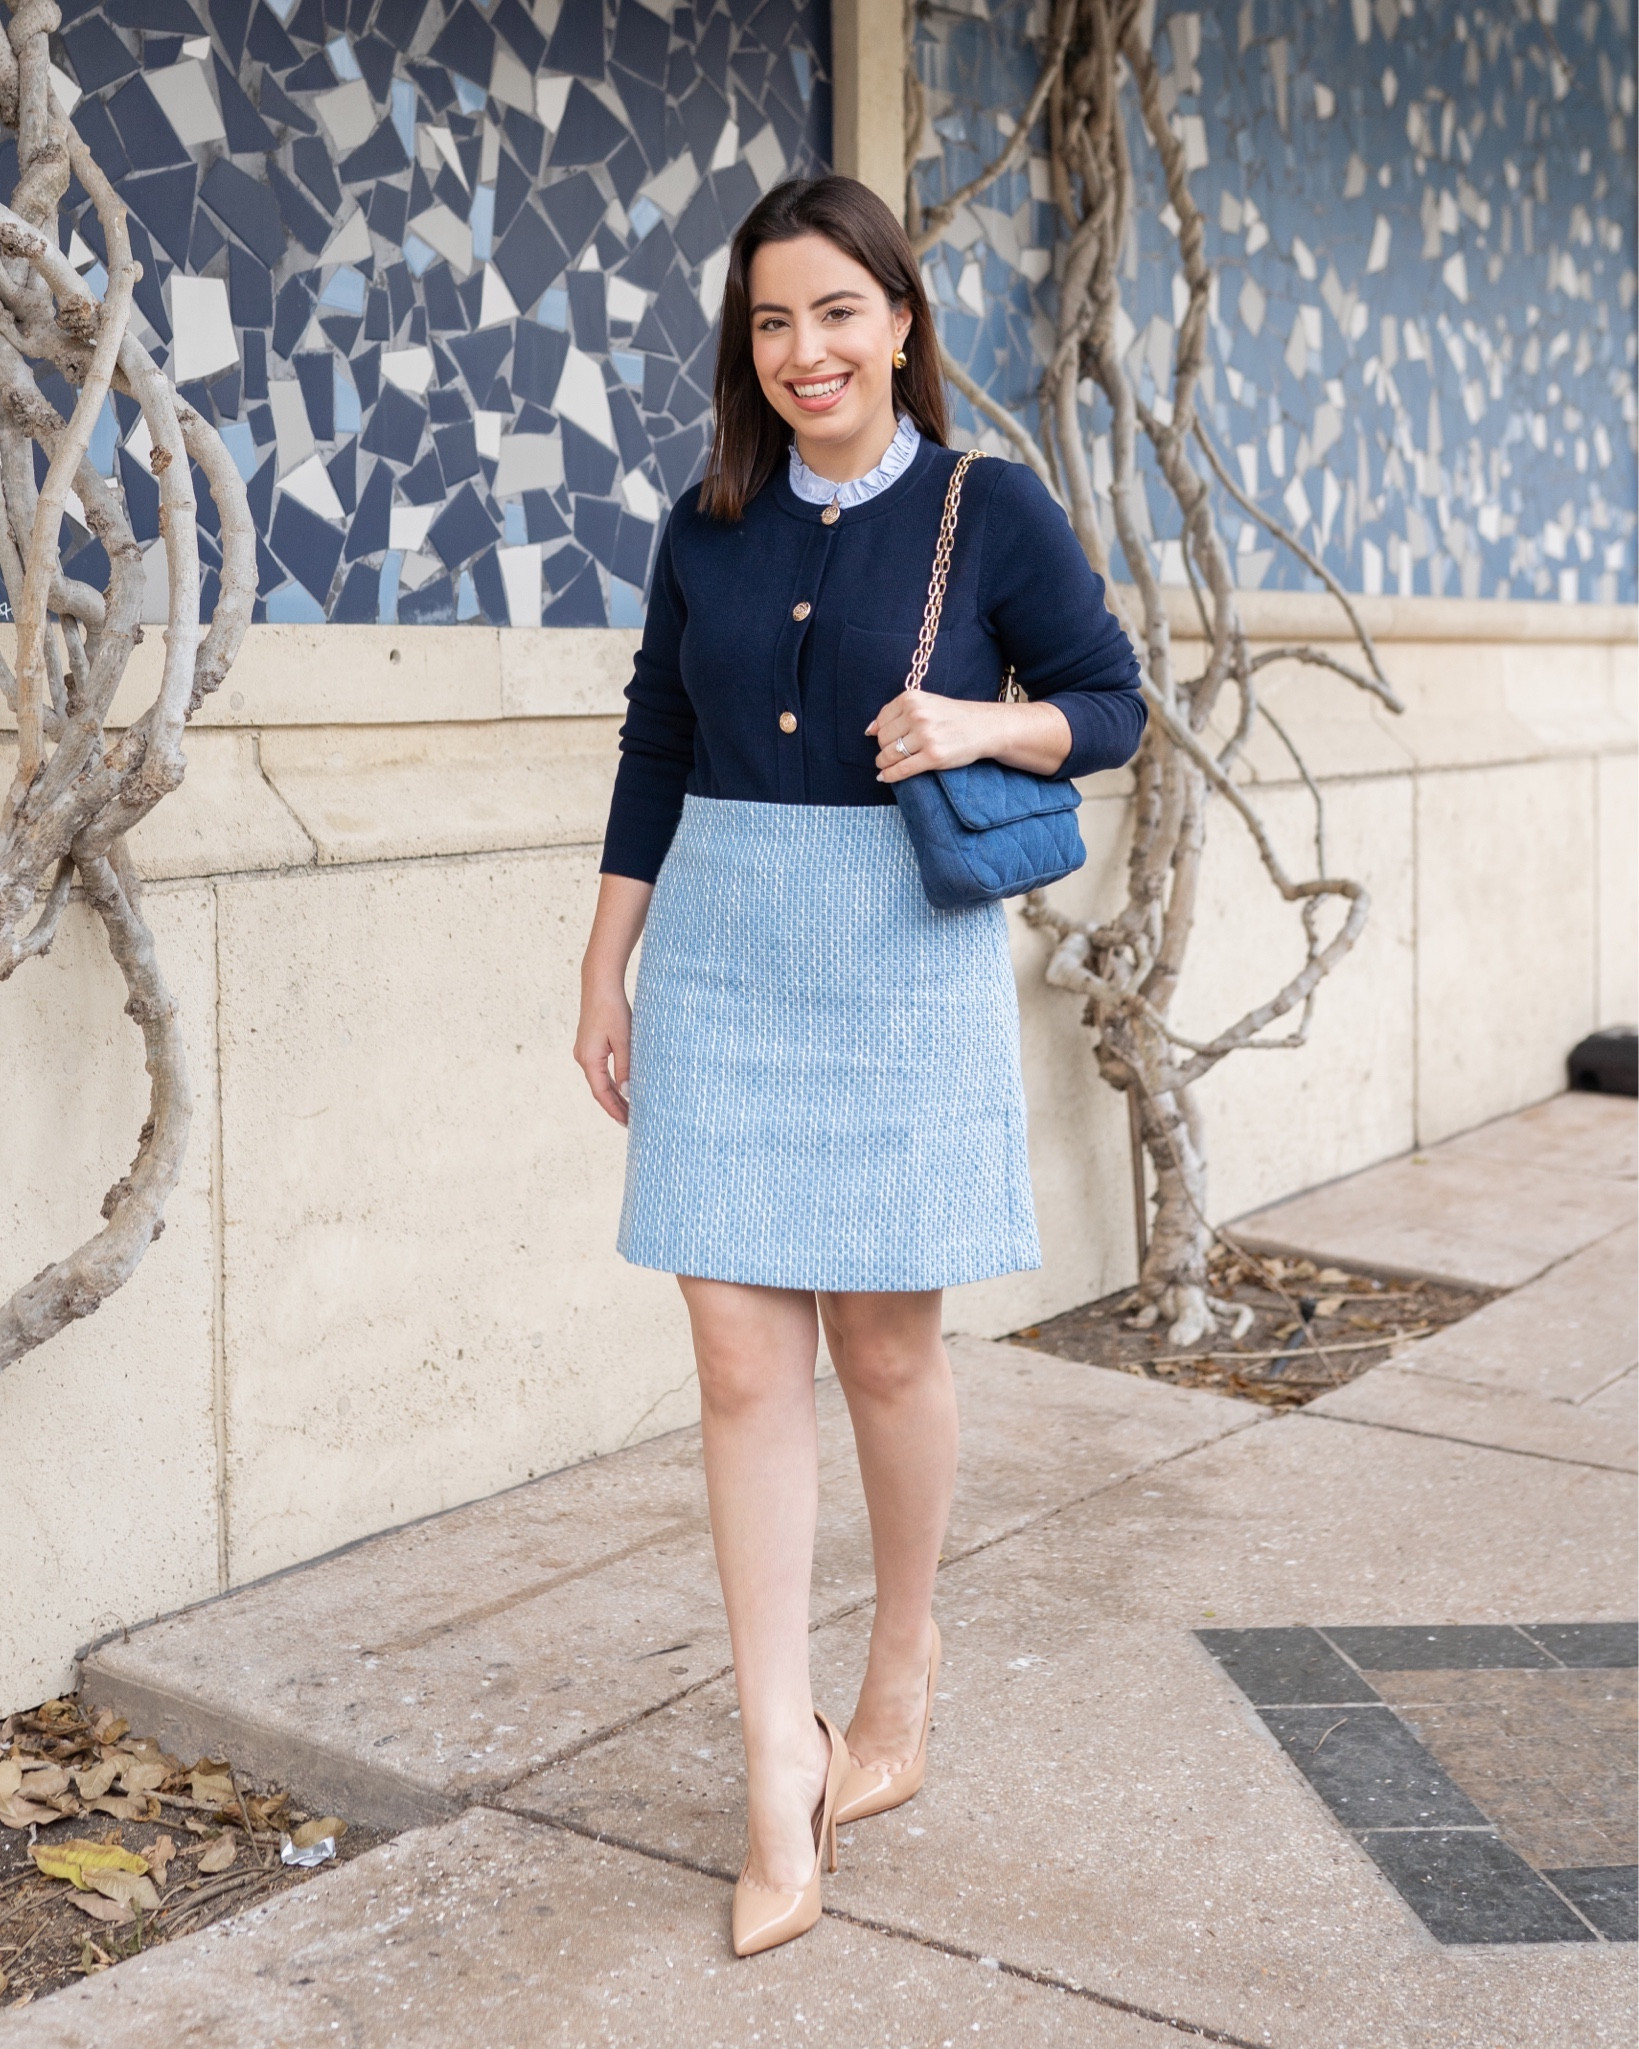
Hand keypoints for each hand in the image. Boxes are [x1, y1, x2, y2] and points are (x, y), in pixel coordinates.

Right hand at [575, 979, 633, 1124]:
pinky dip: (611, 1080)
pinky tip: (623, 1086)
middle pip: (600, 1089)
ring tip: (630, 1108)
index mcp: (589, 1059)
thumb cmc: (613, 1010)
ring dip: (614, 1094)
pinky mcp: (590, 1044)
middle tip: (632, 1121)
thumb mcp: (624, 1041)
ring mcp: (585, 1051)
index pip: (602, 1093)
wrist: (600, 984)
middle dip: (615, 1106)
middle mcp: (583, 1057)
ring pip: (600, 1080)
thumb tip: (627, 1093)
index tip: (628, 1123)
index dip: (615, 1110)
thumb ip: (625, 1068)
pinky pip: (600, 1069)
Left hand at [869, 690, 1073, 781]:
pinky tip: (885, 777)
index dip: (880, 733)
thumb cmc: (953, 717)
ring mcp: (926, 737)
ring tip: (887, 765)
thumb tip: (870, 730)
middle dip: (884, 748)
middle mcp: (917, 715)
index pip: (882, 720)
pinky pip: (901, 770)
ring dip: (884, 763)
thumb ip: (898, 712)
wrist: (985, 727)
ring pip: (889, 755)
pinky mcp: (933, 757)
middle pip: (883, 739)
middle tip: (892, 753)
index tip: (887, 739)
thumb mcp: (926, 703)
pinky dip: (889, 776)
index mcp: (912, 699)